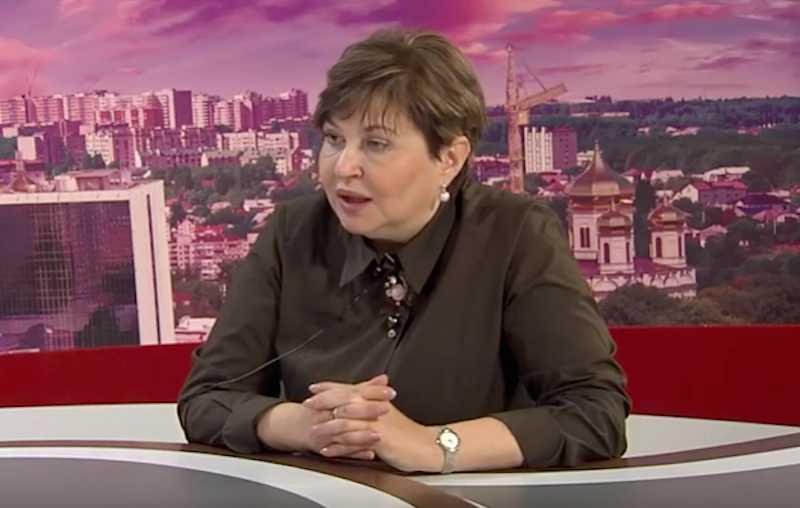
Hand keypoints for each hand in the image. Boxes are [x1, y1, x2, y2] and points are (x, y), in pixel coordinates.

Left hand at [304, 377, 441, 472]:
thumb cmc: (407, 431)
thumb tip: (363, 389)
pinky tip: (328, 449)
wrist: (426, 445)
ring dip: (327, 425)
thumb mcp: (389, 411)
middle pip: (345, 400)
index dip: (330, 387)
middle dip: (324, 401)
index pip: (349, 388)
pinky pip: (354, 442)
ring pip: (347, 421)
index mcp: (376, 399)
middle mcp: (374, 408)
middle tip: (308, 403)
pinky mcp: (378, 439)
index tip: (314, 387)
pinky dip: (339, 446)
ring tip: (313, 429)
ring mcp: (376, 423)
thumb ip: (374, 399)